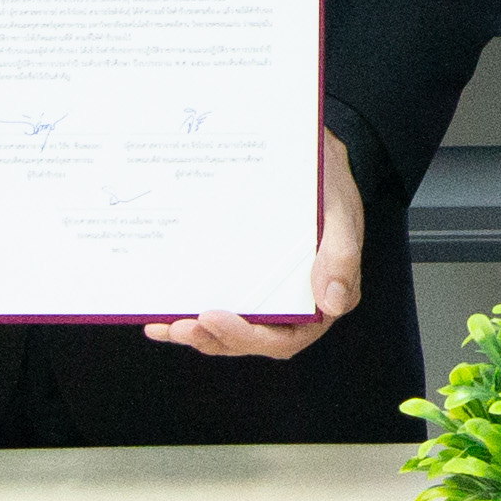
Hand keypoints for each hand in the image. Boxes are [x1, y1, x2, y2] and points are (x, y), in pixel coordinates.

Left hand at [150, 141, 367, 358]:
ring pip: (231, 328)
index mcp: (322, 302)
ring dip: (197, 332)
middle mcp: (294, 308)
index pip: (285, 337)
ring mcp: (268, 296)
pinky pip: (220, 303)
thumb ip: (340, 257)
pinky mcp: (247, 282)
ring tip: (163, 326)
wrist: (313, 163)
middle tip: (178, 327)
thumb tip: (333, 303)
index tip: (212, 317)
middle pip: (251, 338)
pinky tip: (159, 315)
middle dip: (212, 337)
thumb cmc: (330, 188)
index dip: (247, 335)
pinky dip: (191, 312)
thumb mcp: (341, 214)